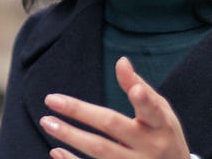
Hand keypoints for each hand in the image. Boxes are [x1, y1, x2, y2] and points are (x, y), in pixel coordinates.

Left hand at [39, 57, 190, 158]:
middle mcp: (149, 146)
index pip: (152, 110)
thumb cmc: (164, 136)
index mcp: (161, 125)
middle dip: (80, 112)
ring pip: (100, 151)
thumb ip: (140, 88)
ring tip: (47, 122)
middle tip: (51, 100)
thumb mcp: (161, 112)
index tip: (135, 91)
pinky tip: (56, 151)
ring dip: (71, 136)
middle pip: (112, 127)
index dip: (144, 100)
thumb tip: (121, 61)